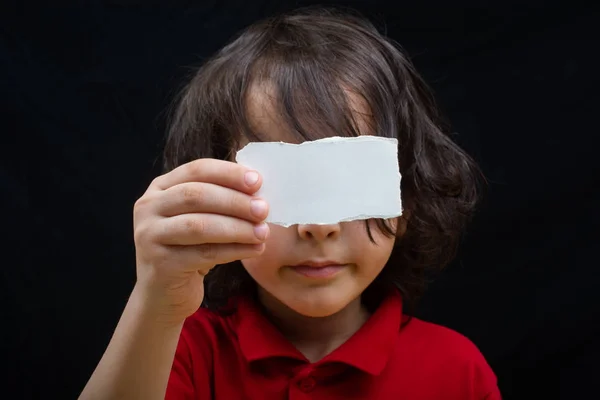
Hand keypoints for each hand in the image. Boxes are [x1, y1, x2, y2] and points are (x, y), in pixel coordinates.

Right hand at [132, 159, 268, 323]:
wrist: (164, 293)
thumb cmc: (189, 249)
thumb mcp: (199, 217)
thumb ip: (219, 200)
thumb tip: (259, 191)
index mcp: (161, 187)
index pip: (197, 170)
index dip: (229, 173)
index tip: (257, 181)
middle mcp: (149, 207)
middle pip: (197, 195)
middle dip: (235, 201)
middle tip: (263, 209)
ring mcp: (149, 235)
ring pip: (199, 226)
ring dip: (237, 227)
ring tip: (263, 232)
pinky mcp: (160, 263)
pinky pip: (204, 254)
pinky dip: (234, 250)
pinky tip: (255, 249)